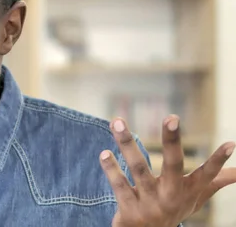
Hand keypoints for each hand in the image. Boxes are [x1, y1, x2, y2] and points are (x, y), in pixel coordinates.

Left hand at [100, 115, 235, 226]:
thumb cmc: (173, 209)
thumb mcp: (195, 198)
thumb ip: (214, 181)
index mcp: (187, 190)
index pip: (207, 174)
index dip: (219, 161)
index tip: (230, 144)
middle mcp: (170, 195)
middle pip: (173, 164)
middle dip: (172, 140)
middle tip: (171, 117)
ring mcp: (149, 202)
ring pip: (138, 169)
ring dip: (127, 144)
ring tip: (116, 122)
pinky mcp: (129, 208)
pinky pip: (119, 185)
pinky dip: (111, 169)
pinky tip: (104, 153)